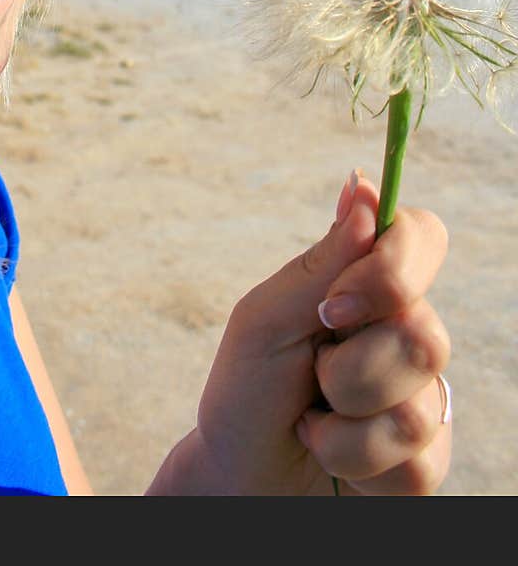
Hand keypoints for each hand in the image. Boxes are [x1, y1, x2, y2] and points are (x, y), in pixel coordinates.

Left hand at [148, 173, 451, 494]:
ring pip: (417, 411)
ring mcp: (421, 395)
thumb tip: (365, 189)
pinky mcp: (425, 458)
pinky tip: (331, 456)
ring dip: (342, 429)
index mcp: (366, 283)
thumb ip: (320, 263)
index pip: (423, 238)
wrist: (238, 475)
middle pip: (425, 337)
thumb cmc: (247, 388)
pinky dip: (354, 468)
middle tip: (310, 375)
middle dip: (349, 371)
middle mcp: (404, 331)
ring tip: (312, 422)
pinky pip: (416, 467)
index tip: (334, 305)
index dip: (394, 268)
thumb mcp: (266, 320)